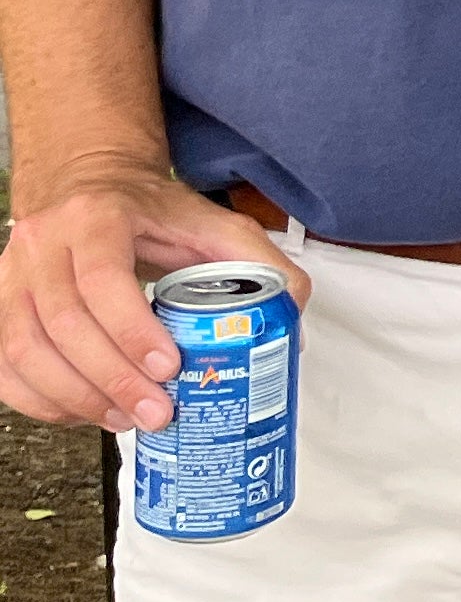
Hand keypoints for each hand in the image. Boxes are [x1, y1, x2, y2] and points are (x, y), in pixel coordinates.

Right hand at [0, 162, 307, 431]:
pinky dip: (39, 400)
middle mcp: (45, 246)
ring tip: (125, 420)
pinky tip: (82, 413)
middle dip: (111, 379)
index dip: (132, 331)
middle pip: (62, 324)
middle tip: (155, 412)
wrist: (86, 182)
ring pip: (25, 350)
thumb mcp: (214, 221)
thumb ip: (261, 263)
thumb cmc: (148, 209)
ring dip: (75, 397)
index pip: (103, 279)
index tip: (169, 368)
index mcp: (98, 218)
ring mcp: (13, 278)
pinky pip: (4, 365)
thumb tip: (291, 322)